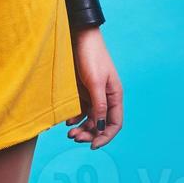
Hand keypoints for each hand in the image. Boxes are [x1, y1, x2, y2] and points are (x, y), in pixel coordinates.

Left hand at [65, 25, 122, 148]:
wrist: (78, 36)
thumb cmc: (90, 56)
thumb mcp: (95, 82)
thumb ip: (99, 105)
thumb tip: (100, 128)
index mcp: (115, 96)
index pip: (114, 123)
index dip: (105, 137)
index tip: (92, 146)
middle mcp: (106, 97)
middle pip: (100, 124)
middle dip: (89, 134)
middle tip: (74, 138)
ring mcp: (94, 94)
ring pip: (90, 118)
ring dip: (81, 128)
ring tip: (69, 133)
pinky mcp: (82, 90)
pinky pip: (81, 109)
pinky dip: (75, 117)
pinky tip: (68, 121)